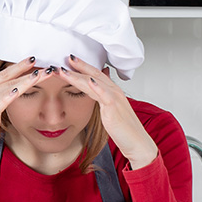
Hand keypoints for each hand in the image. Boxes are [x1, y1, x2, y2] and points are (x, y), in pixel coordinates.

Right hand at [0, 57, 48, 174]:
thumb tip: (8, 98)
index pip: (4, 73)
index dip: (19, 66)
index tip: (33, 59)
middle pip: (10, 77)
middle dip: (28, 70)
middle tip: (45, 64)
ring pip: (9, 87)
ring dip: (26, 80)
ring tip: (40, 74)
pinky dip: (9, 96)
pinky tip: (18, 90)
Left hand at [58, 55, 158, 169]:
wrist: (137, 143)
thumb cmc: (124, 130)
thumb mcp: (109, 113)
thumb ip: (101, 102)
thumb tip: (93, 96)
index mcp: (112, 92)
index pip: (95, 75)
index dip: (83, 67)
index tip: (70, 61)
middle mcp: (114, 92)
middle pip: (93, 75)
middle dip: (78, 66)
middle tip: (64, 58)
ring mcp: (115, 98)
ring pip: (94, 82)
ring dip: (78, 75)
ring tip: (64, 70)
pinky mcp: (115, 108)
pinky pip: (104, 95)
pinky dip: (96, 86)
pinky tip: (88, 80)